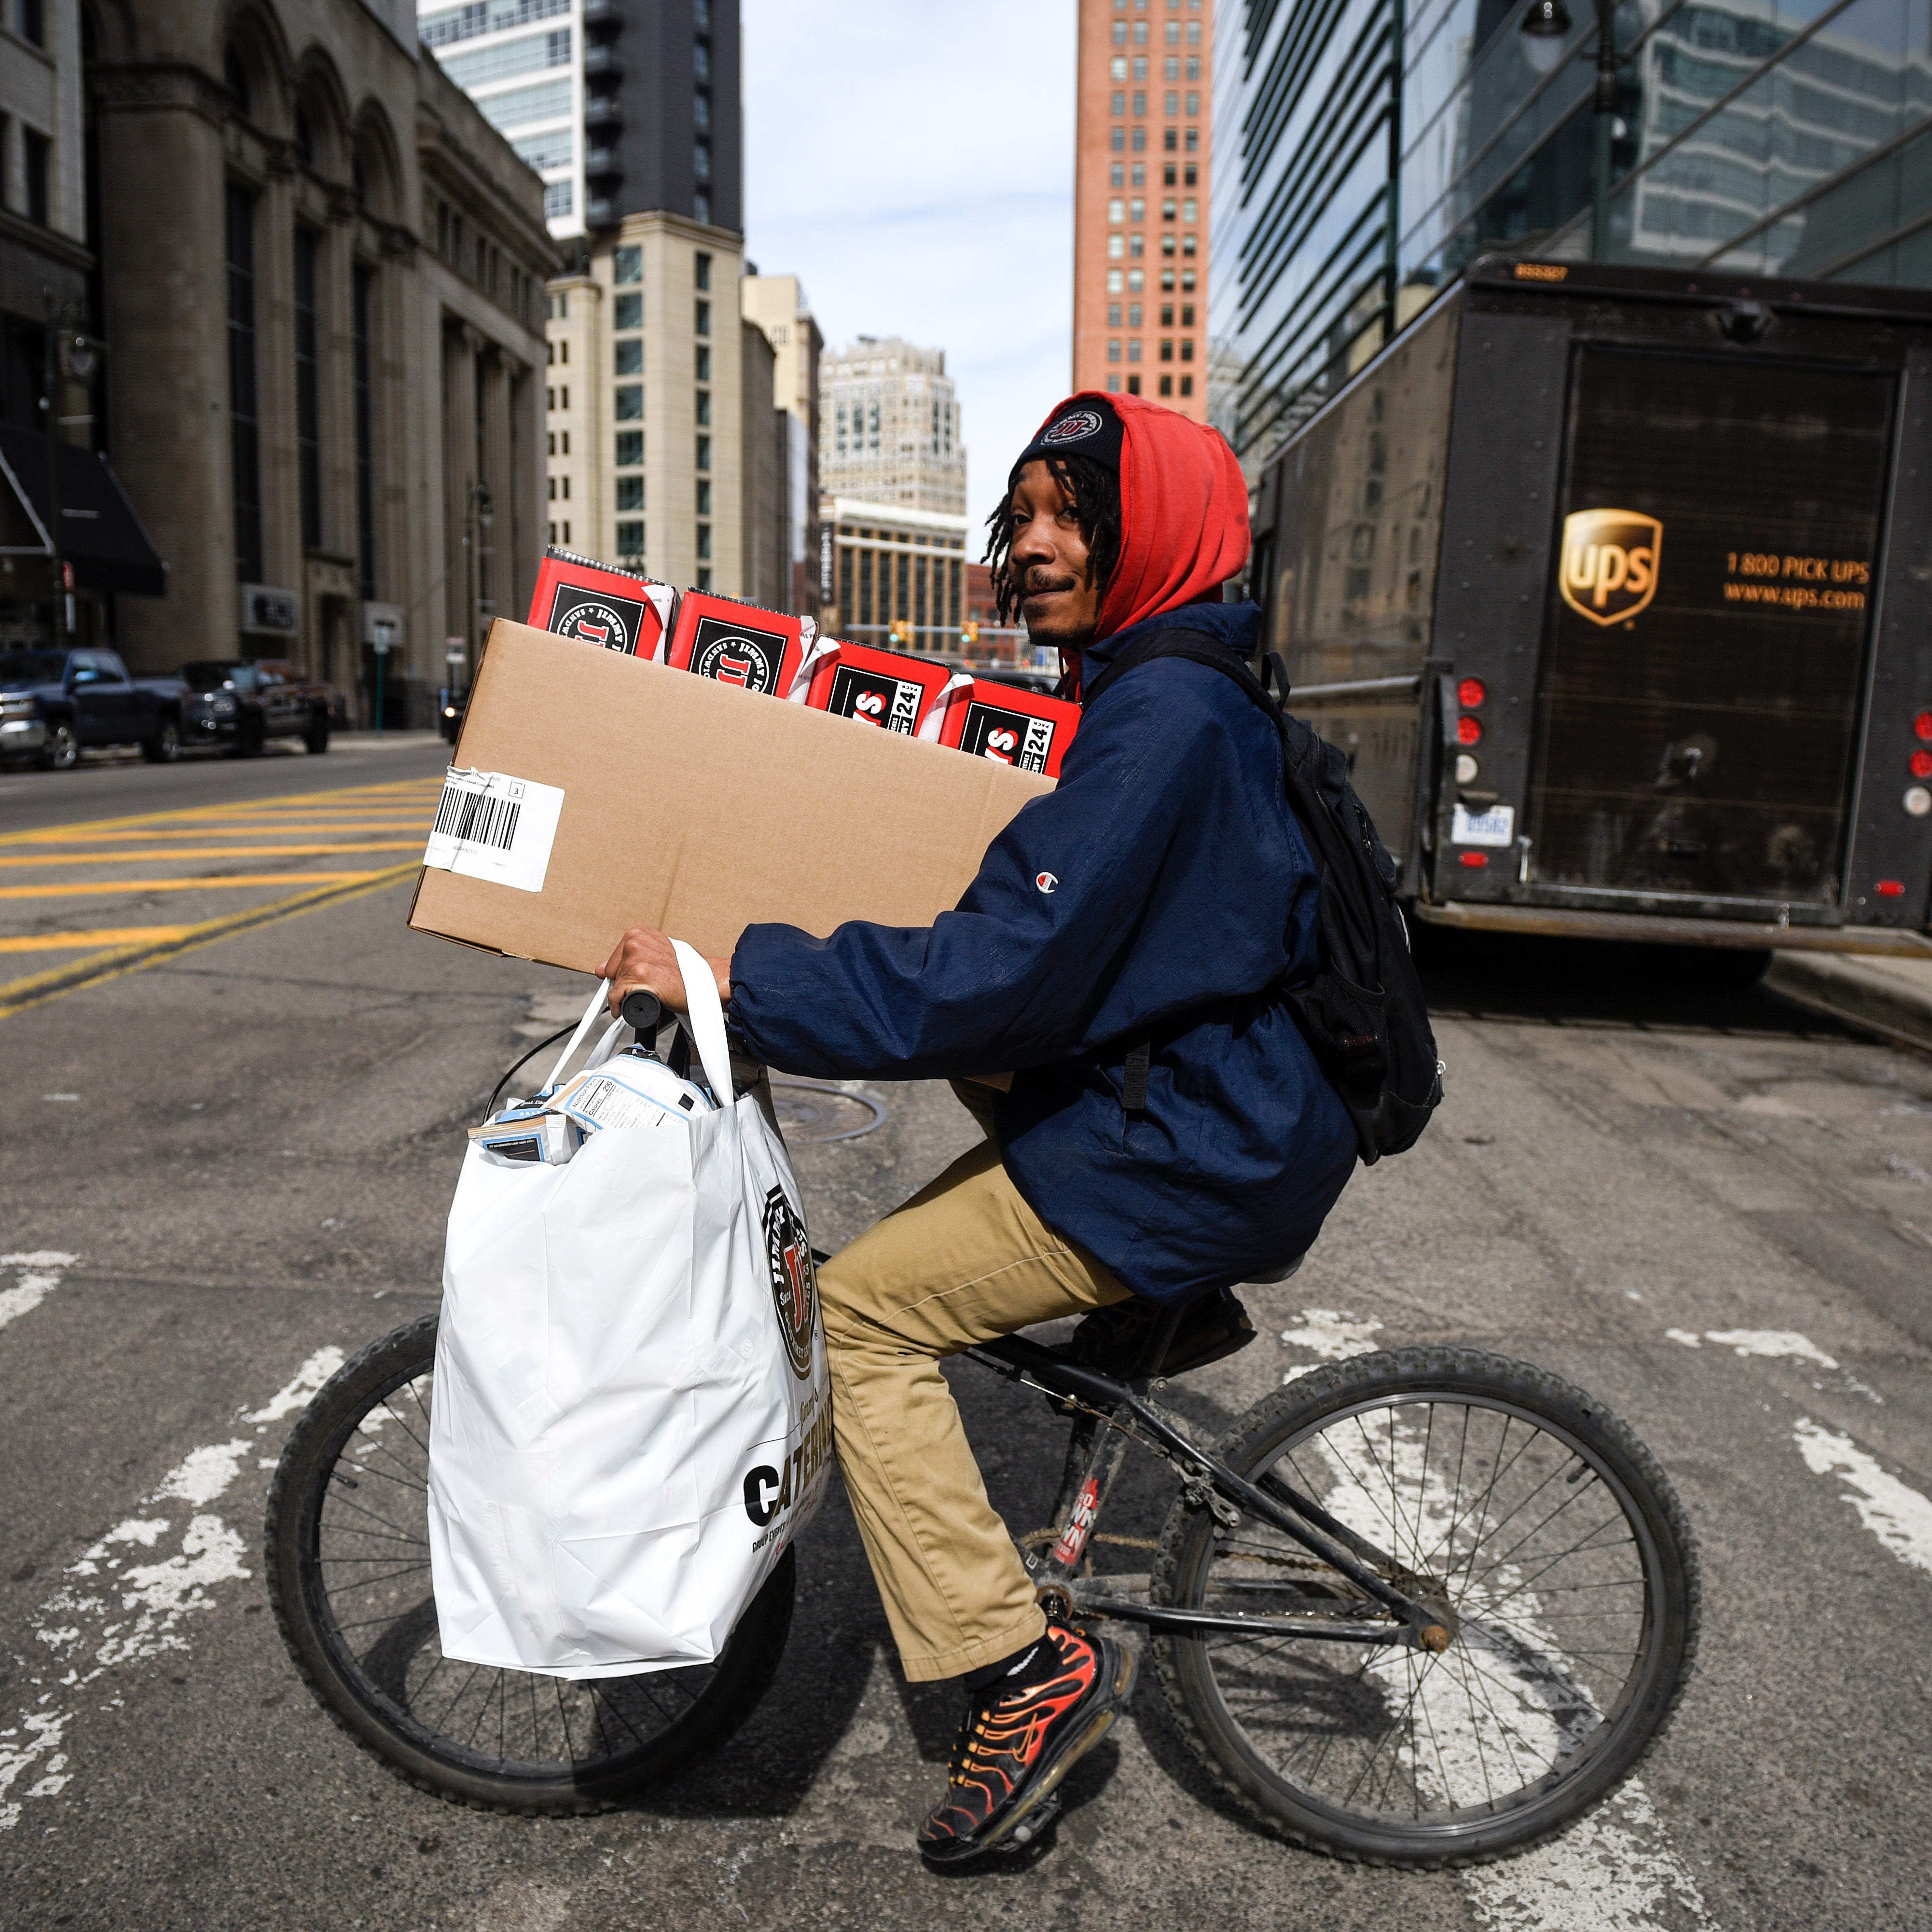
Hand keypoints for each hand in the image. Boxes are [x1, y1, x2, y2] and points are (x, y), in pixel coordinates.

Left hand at [599, 926, 731, 1017]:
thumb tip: (603, 969)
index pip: (614, 959)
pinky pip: (617, 998)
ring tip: (647, 996)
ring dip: (626, 996)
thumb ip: (632, 959)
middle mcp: (635, 943)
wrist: (707, 982)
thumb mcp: (657, 955)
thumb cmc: (687, 971)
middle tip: (647, 989)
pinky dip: (620, 1008)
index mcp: (638, 934)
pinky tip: (630, 1008)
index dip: (623, 974)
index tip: (630, 982)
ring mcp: (637, 959)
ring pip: (615, 986)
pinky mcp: (641, 977)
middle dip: (626, 985)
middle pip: (613, 973)